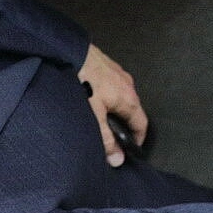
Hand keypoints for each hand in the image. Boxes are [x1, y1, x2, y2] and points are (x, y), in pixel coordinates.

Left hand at [78, 45, 146, 167]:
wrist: (70, 51)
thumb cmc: (83, 82)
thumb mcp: (93, 115)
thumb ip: (105, 139)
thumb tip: (118, 160)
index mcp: (129, 100)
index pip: (142, 124)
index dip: (138, 139)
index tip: (129, 150)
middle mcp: (129, 86)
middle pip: (132, 111)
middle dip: (124, 125)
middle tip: (110, 137)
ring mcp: (118, 73)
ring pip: (121, 97)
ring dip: (114, 109)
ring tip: (98, 117)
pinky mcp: (106, 65)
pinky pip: (112, 86)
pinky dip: (106, 96)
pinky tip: (91, 98)